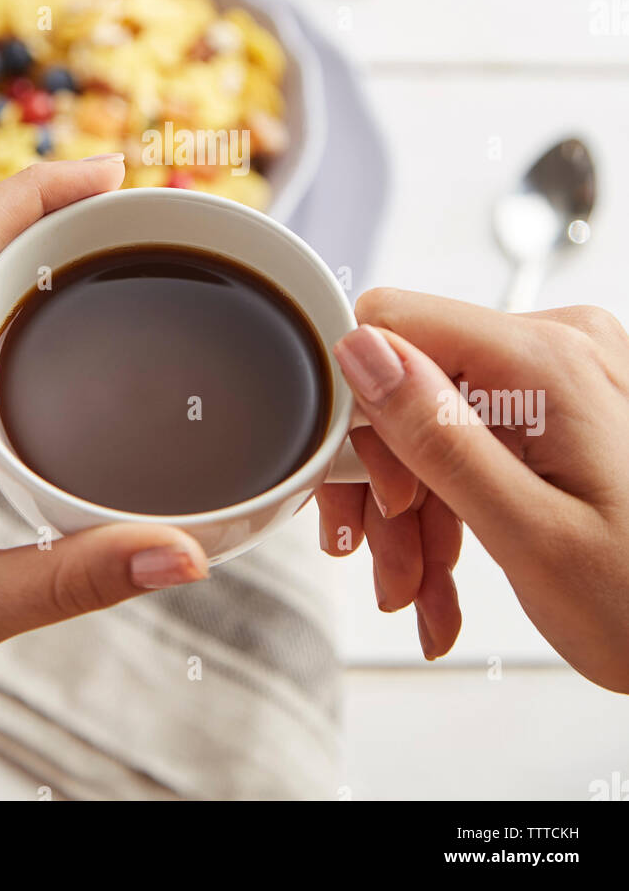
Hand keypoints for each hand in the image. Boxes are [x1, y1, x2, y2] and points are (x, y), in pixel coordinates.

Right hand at [321, 289, 628, 691]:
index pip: (393, 324)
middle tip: (388, 570)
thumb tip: (360, 351)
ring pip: (435, 421)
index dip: (357, 409)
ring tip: (420, 594)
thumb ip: (439, 436)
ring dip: (415, 514)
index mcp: (547, 361)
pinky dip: (450, 508)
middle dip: (387, 488)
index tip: (357, 490)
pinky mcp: (560, 406)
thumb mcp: (530, 536)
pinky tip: (444, 577)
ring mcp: (561, 375)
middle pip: (410, 385)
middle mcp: (556, 347)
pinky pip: (474, 438)